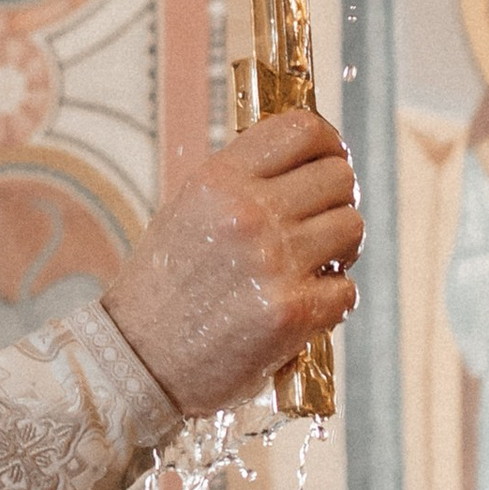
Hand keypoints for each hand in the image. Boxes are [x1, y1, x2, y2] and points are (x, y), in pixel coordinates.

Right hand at [101, 112, 362, 419]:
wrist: (137, 361)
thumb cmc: (164, 287)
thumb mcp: (188, 211)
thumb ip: (242, 181)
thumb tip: (309, 159)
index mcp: (218, 180)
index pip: (302, 129)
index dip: (330, 143)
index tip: (330, 161)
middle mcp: (247, 213)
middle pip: (339, 176)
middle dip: (338, 199)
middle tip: (320, 223)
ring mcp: (272, 262)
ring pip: (351, 228)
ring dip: (341, 249)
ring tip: (313, 265)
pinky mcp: (291, 312)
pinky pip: (346, 290)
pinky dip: (332, 300)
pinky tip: (303, 306)